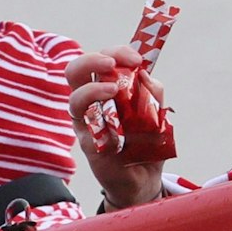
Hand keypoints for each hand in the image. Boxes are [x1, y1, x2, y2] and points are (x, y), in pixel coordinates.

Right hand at [66, 47, 166, 209]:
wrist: (145, 176)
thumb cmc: (147, 140)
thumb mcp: (157, 112)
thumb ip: (153, 93)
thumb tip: (146, 75)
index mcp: (107, 88)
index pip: (102, 61)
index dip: (116, 53)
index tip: (137, 58)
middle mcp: (91, 103)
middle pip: (75, 72)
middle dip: (91, 61)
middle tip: (112, 64)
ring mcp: (87, 123)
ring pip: (74, 99)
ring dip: (93, 89)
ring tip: (113, 90)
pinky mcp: (89, 144)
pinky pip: (86, 129)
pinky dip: (101, 122)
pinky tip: (116, 125)